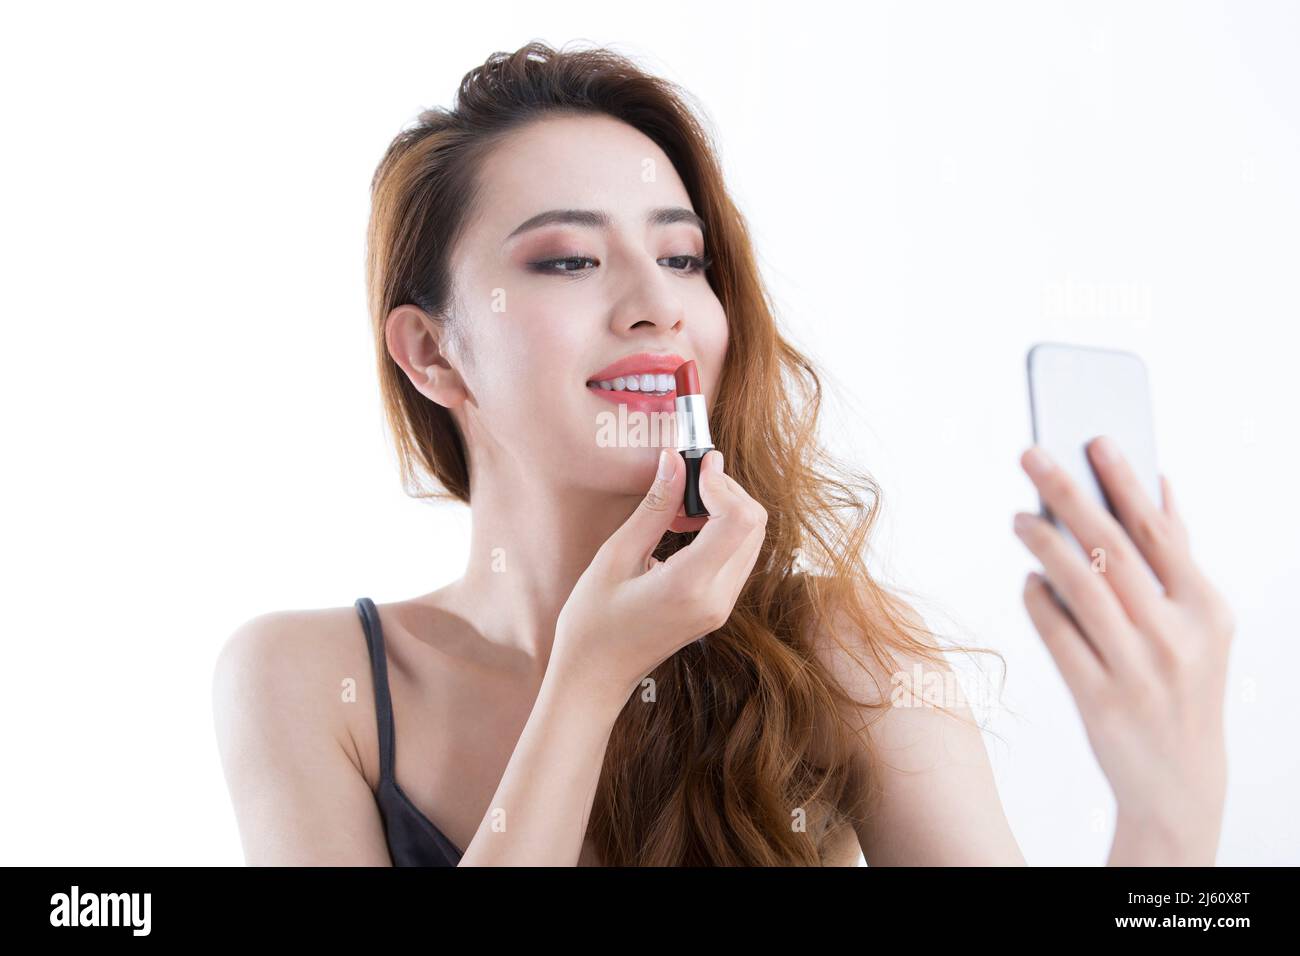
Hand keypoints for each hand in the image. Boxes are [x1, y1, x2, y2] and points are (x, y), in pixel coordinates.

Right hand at [551, 448, 767, 703]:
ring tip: (681, 505)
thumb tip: (674, 462)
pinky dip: (722, 530)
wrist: (596, 677)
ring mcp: (722, 607)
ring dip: (726, 509)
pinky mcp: (719, 608)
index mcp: (690, 586)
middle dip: (727, 491)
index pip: (739, 520)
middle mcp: (717, 598)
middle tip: (687, 478)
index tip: (698, 463)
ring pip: (751, 539)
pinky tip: (686, 527)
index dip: (723, 483)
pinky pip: (738, 556)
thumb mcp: (615, 557)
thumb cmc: (593, 622)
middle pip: (754, 525)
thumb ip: (654, 508)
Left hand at [1013, 436, 1234, 860]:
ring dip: (1044, 544)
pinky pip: (1058, 637)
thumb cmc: (1183, 685)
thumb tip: (1161, 482)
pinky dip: (1039, 602)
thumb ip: (1179, 555)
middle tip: (1032, 454)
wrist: (1179, 783)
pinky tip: (1029, 579)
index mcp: (1207, 610)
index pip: (1160, 532)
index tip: (1095, 439)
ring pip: (1080, 589)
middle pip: (1112, 551)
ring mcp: (1137, 671)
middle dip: (1070, 495)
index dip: (1125, 483)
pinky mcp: (1100, 701)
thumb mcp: (1201, 624)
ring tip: (1019, 516)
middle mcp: (1176, 638)